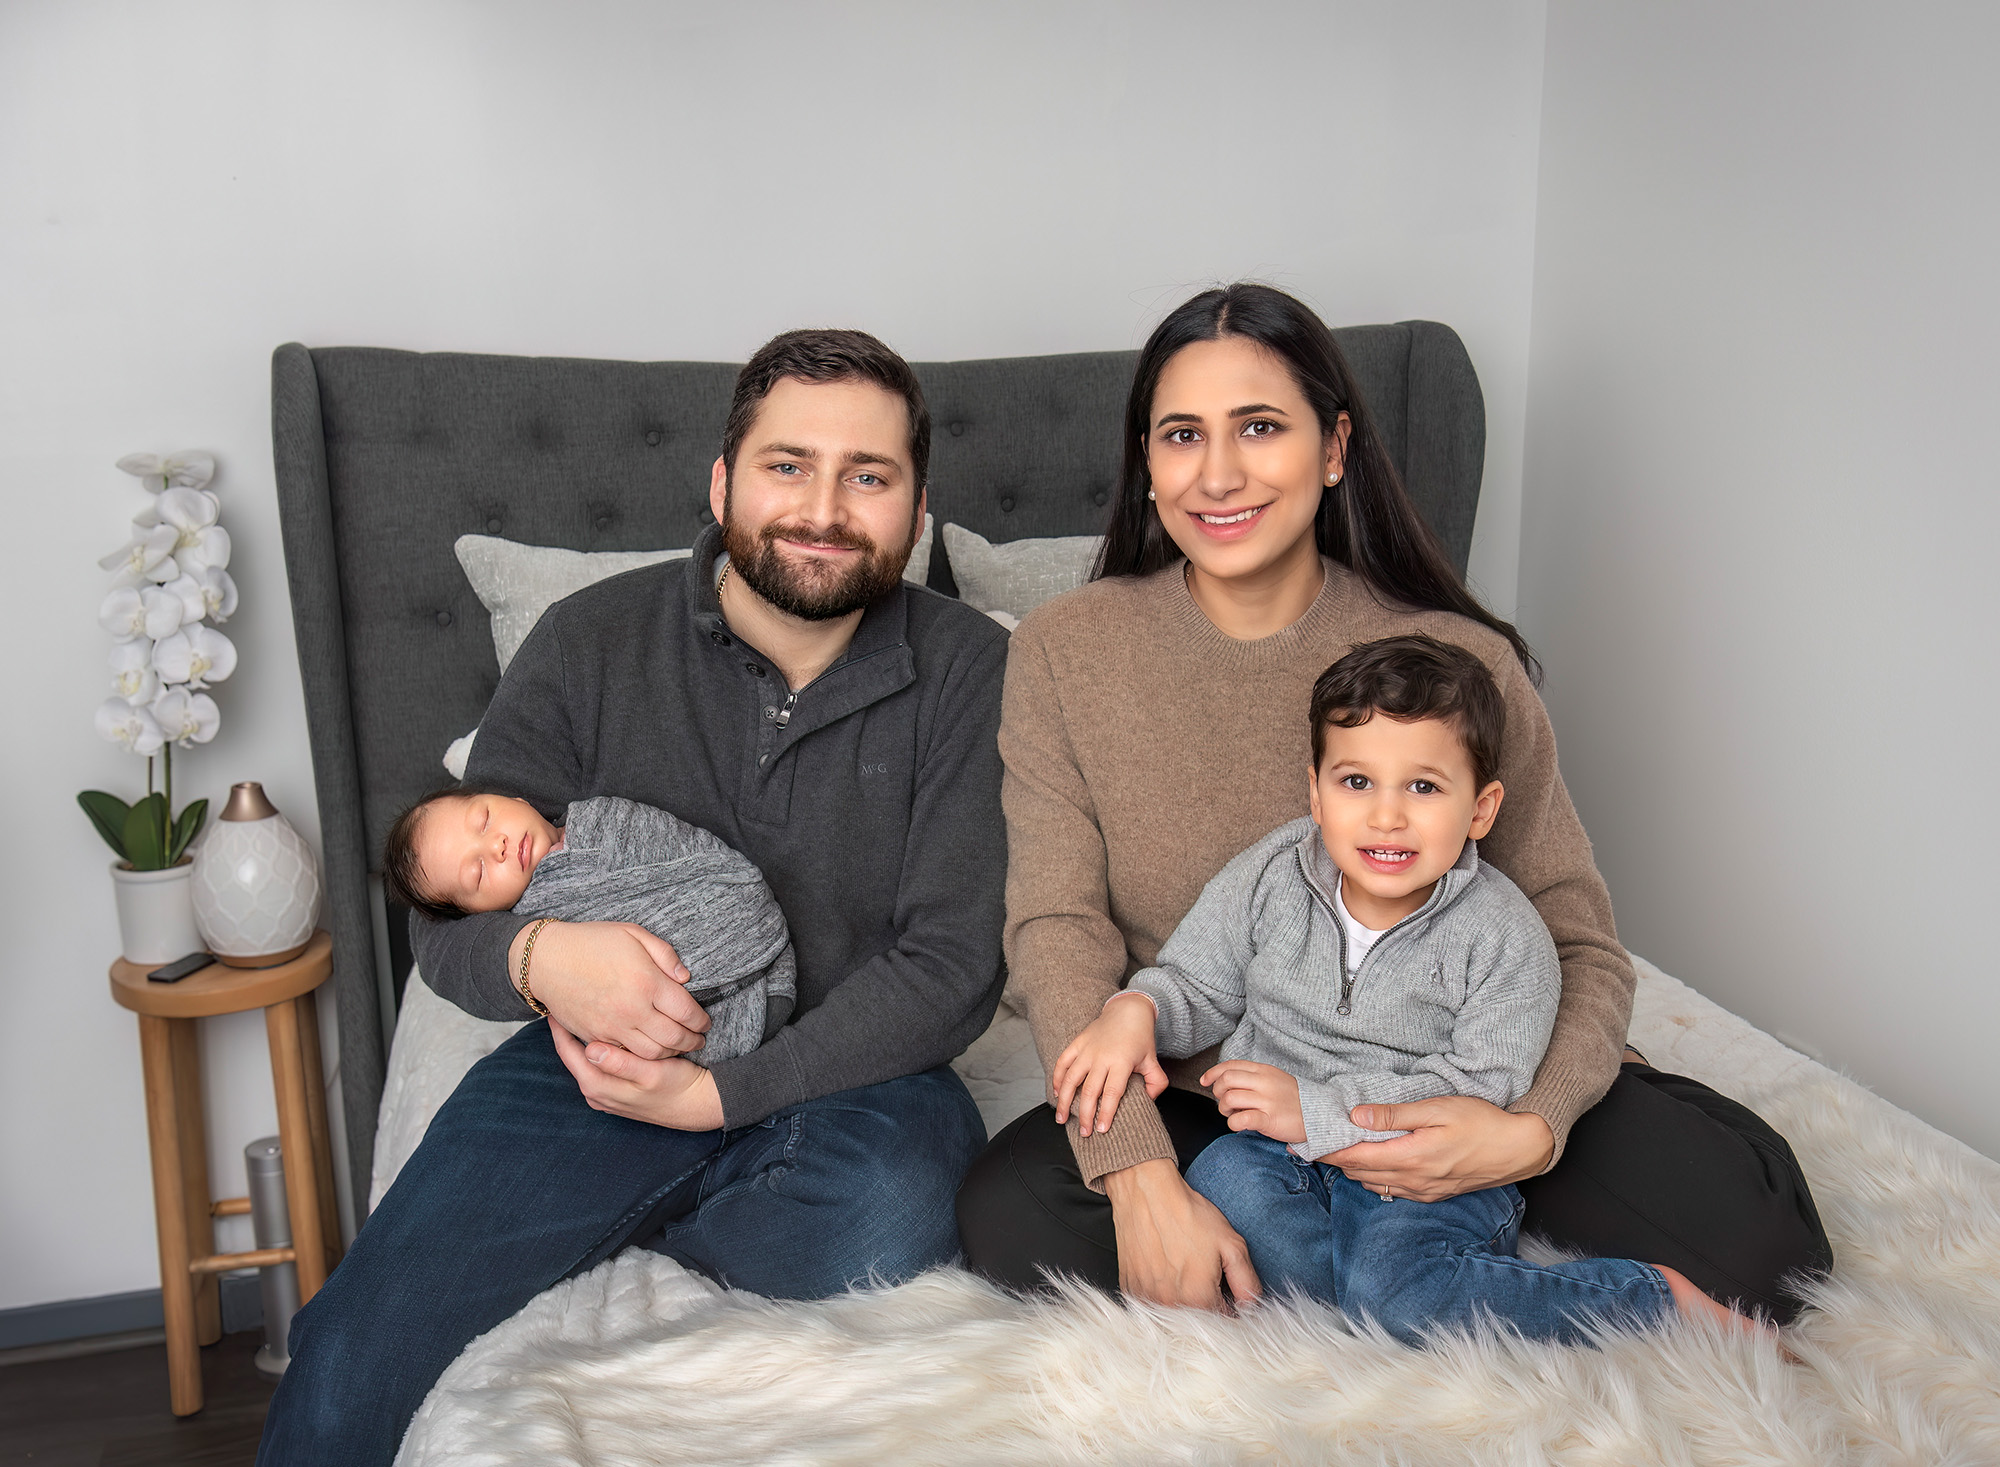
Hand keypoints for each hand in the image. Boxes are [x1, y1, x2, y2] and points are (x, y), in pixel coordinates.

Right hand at [512, 920, 710, 1059]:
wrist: (546, 960)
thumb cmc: (591, 941)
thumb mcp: (633, 934)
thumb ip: (665, 955)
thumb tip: (685, 979)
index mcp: (647, 982)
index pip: (687, 1011)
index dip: (701, 1020)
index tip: (705, 1022)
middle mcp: (633, 1009)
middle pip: (674, 1037)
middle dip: (692, 1041)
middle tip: (699, 1040)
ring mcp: (613, 1027)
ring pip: (652, 1053)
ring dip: (670, 1053)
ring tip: (678, 1047)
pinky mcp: (596, 1036)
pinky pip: (626, 1055)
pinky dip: (643, 1057)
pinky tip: (650, 1049)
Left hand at [549, 1022, 725, 1130]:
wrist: (697, 1105)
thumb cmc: (677, 1087)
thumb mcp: (651, 1074)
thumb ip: (620, 1063)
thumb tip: (591, 1050)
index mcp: (599, 1088)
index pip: (568, 1053)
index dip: (560, 1029)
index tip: (554, 1006)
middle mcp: (596, 1094)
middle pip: (572, 1057)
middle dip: (566, 1031)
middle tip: (562, 1004)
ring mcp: (605, 1094)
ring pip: (584, 1061)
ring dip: (579, 1039)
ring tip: (576, 1015)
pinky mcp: (615, 1092)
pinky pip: (596, 1067)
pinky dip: (594, 1049)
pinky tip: (599, 1034)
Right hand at [1050, 994, 1167, 1136]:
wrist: (1128, 1010)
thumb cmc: (1140, 1038)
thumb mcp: (1153, 1061)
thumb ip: (1155, 1083)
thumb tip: (1148, 1101)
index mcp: (1121, 1062)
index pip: (1112, 1093)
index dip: (1106, 1113)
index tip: (1101, 1129)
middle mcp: (1101, 1056)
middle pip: (1089, 1091)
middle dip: (1085, 1115)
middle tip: (1084, 1133)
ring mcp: (1087, 1049)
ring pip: (1070, 1079)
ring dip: (1064, 1101)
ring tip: (1061, 1119)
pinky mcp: (1077, 1043)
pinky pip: (1062, 1062)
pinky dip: (1056, 1078)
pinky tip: (1056, 1093)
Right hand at [1103, 1158, 1259, 1311]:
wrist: (1147, 1192)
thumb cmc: (1188, 1214)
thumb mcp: (1231, 1244)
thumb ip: (1247, 1282)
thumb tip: (1250, 1307)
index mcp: (1199, 1299)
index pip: (1224, 1321)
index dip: (1229, 1304)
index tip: (1225, 1286)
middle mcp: (1170, 1305)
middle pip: (1197, 1320)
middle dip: (1206, 1302)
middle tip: (1205, 1272)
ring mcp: (1146, 1298)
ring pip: (1173, 1313)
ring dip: (1181, 1299)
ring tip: (1183, 1267)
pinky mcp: (1130, 1288)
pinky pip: (1150, 1302)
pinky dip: (1160, 1292)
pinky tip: (1164, 1268)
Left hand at [1200, 1060, 1305, 1144]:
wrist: (1319, 1115)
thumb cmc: (1293, 1100)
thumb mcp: (1274, 1079)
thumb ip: (1253, 1077)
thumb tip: (1226, 1080)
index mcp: (1264, 1070)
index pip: (1230, 1066)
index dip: (1212, 1073)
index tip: (1205, 1081)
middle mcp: (1264, 1083)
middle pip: (1226, 1080)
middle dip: (1217, 1092)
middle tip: (1224, 1102)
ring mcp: (1267, 1101)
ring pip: (1229, 1099)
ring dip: (1224, 1109)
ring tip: (1232, 1114)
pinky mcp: (1269, 1120)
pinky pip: (1241, 1120)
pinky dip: (1233, 1124)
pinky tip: (1239, 1125)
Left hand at [1321, 1096, 1555, 1202]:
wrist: (1518, 1148)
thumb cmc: (1480, 1121)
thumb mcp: (1436, 1109)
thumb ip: (1394, 1115)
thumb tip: (1357, 1116)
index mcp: (1411, 1158)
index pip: (1356, 1158)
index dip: (1327, 1151)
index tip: (1303, 1143)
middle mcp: (1414, 1181)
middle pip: (1360, 1173)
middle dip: (1335, 1160)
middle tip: (1312, 1145)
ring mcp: (1424, 1191)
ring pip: (1375, 1184)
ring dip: (1354, 1170)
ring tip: (1337, 1152)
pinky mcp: (1434, 1195)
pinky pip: (1394, 1191)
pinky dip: (1376, 1179)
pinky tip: (1372, 1166)